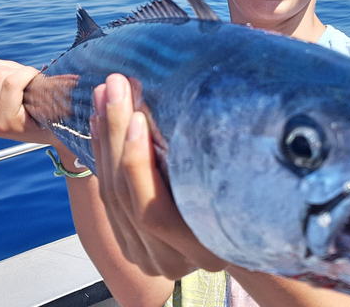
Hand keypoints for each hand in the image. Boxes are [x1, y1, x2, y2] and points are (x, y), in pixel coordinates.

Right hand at [0, 48, 55, 144]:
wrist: (60, 126)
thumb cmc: (32, 100)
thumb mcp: (6, 78)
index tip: (11, 82)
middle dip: (9, 71)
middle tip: (24, 87)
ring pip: (0, 77)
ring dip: (22, 74)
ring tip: (30, 90)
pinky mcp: (5, 124)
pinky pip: (13, 84)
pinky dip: (28, 77)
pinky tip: (35, 90)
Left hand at [90, 73, 226, 278]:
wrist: (241, 235)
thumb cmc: (249, 195)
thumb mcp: (233, 178)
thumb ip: (203, 158)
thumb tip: (178, 103)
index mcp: (205, 249)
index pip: (154, 210)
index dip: (139, 163)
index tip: (138, 115)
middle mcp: (172, 261)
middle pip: (127, 197)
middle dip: (116, 136)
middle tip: (113, 87)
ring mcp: (148, 258)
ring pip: (112, 196)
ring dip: (104, 140)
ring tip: (103, 97)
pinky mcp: (132, 246)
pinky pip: (108, 198)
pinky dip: (102, 156)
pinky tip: (100, 123)